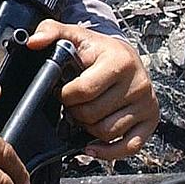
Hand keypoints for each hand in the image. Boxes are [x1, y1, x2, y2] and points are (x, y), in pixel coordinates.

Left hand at [26, 21, 157, 159]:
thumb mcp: (76, 35)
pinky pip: (128, 147)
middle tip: (73, 104)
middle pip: (94, 115)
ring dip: (89, 129)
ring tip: (85, 114)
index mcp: (119, 61)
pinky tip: (92, 146)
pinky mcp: (151, 120)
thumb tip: (33, 41)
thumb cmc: (99, 50)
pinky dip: (108, 152)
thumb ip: (51, 31)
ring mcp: (146, 104)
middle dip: (76, 112)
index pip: (84, 90)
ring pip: (107, 132)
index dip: (66, 95)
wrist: (126, 57)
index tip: (63, 90)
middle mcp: (138, 83)